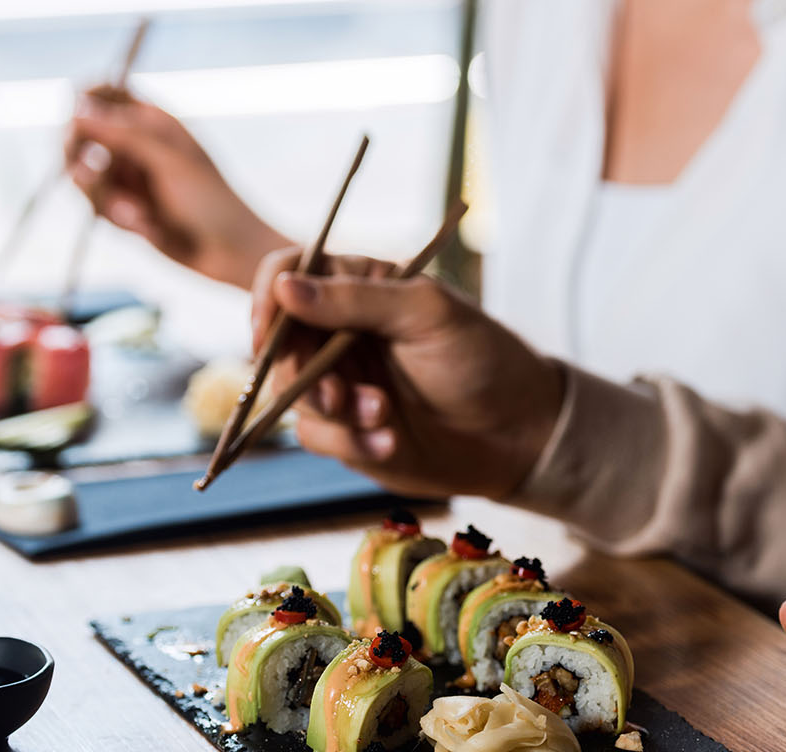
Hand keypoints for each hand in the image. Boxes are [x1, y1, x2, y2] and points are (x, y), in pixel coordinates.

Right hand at [65, 87, 289, 287]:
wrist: (230, 251)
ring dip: (104, 195)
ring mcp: (128, 177)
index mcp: (152, 120)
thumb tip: (77, 111)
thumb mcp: (168, 160)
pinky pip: (99, 206)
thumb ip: (123, 133)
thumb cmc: (210, 200)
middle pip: (82, 134)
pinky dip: (119, 217)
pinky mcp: (124, 209)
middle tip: (89, 174)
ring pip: (84, 174)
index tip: (77, 123)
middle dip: (79, 154)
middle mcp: (135, 145)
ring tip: (136, 214)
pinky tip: (148, 228)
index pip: (103, 93)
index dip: (84, 102)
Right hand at [249, 248, 565, 499]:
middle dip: (301, 373)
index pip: (287, 274)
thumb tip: (284, 285)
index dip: (268, 299)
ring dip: (334, 412)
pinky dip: (351, 442)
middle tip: (339, 396)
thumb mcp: (426, 314)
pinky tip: (392, 442)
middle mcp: (338, 332)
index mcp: (357, 286)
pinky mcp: (345, 430)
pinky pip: (317, 436)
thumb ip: (354, 299)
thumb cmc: (483, 358)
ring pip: (291, 395)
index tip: (268, 331)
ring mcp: (339, 381)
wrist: (517, 433)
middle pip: (278, 343)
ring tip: (384, 418)